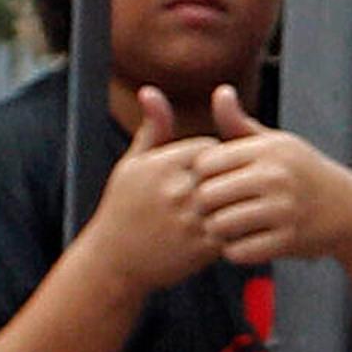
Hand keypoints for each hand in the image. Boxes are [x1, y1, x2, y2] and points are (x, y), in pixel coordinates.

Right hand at [88, 87, 227, 299]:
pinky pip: (232, 229)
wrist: (113, 263)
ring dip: (238, 200)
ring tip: (239, 202)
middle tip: (232, 183)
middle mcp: (176, 191)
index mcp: (162, 165)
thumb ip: (152, 128)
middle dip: (230, 177)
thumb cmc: (123, 208)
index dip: (214, 156)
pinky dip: (238, 226)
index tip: (211, 166)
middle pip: (225, 171)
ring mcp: (189, 220)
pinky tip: (234, 225)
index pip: (211, 147)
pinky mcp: (199, 247)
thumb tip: (149, 89)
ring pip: (232, 199)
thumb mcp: (132, 165)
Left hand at [180, 84, 351, 266]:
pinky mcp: (289, 241)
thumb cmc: (301, 172)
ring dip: (217, 232)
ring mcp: (284, 210)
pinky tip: (245, 242)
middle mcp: (276, 176)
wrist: (351, 208)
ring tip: (226, 228)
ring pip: (219, 226)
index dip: (201, 177)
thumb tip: (220, 91)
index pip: (204, 164)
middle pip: (206, 196)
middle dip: (204, 207)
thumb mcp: (276, 143)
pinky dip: (235, 251)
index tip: (213, 184)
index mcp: (269, 150)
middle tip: (213, 212)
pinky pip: (239, 252)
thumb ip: (240, 124)